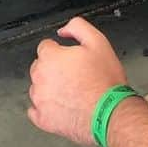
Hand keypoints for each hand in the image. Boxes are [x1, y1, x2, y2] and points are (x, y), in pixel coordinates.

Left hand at [27, 17, 127, 145]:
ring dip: (49, 88)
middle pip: (40, 66)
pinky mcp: (43, 119)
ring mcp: (40, 100)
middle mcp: (40, 77)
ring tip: (71, 92)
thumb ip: (77, 27)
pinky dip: (44, 109)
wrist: (112, 114)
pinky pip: (35, 111)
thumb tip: (63, 30)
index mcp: (50, 57)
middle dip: (53, 69)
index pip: (46, 47)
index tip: (70, 60)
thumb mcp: (98, 41)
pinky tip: (59, 107)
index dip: (60, 51)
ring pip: (37, 88)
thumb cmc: (105, 82)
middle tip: (74, 76)